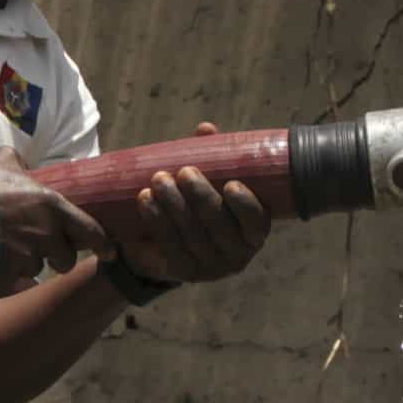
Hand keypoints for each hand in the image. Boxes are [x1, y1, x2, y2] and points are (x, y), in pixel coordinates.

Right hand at [0, 149, 108, 289]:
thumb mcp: (3, 160)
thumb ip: (19, 163)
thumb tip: (21, 163)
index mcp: (52, 206)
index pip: (90, 231)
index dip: (101, 244)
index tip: (108, 252)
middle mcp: (46, 235)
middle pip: (65, 260)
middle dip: (57, 257)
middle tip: (41, 248)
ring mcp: (27, 258)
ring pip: (37, 269)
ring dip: (29, 264)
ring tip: (9, 250)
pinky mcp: (9, 275)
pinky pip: (16, 279)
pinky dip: (8, 273)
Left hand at [114, 125, 272, 287]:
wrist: (167, 243)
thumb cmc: (198, 203)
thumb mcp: (209, 181)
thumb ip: (213, 157)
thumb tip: (206, 129)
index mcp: (254, 231)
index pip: (257, 222)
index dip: (246, 206)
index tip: (231, 185)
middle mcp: (237, 254)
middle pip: (219, 226)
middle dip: (201, 197)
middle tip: (183, 172)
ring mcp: (211, 268)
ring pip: (192, 235)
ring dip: (174, 205)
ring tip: (158, 179)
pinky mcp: (184, 272)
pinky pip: (170, 245)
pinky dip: (157, 220)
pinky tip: (145, 200)